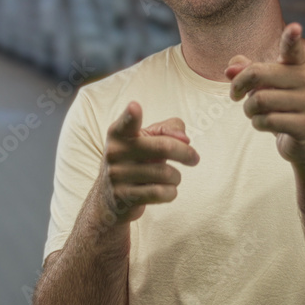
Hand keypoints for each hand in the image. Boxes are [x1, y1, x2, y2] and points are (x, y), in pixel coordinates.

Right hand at [99, 102, 198, 223]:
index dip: (132, 115)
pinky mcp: (124, 197)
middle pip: (164, 147)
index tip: (135, 107)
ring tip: (170, 178)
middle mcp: (115, 152)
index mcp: (118, 133)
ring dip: (176, 177)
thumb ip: (168, 129)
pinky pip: (161, 193)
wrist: (109, 198)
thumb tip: (184, 139)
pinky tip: (165, 191)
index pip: (127, 122)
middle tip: (195, 158)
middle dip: (186, 153)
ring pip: (166, 174)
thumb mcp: (146, 140)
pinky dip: (171, 193)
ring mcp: (117, 176)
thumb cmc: (136, 160)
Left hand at [225, 23, 304, 165]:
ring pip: (259, 100)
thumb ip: (246, 71)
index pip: (292, 49)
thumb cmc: (281, 107)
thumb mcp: (264, 87)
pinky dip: (258, 124)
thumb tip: (230, 69)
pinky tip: (266, 125)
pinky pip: (267, 121)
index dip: (291, 38)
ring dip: (249, 110)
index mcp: (297, 65)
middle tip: (234, 96)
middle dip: (238, 86)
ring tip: (256, 113)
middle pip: (257, 74)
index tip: (294, 27)